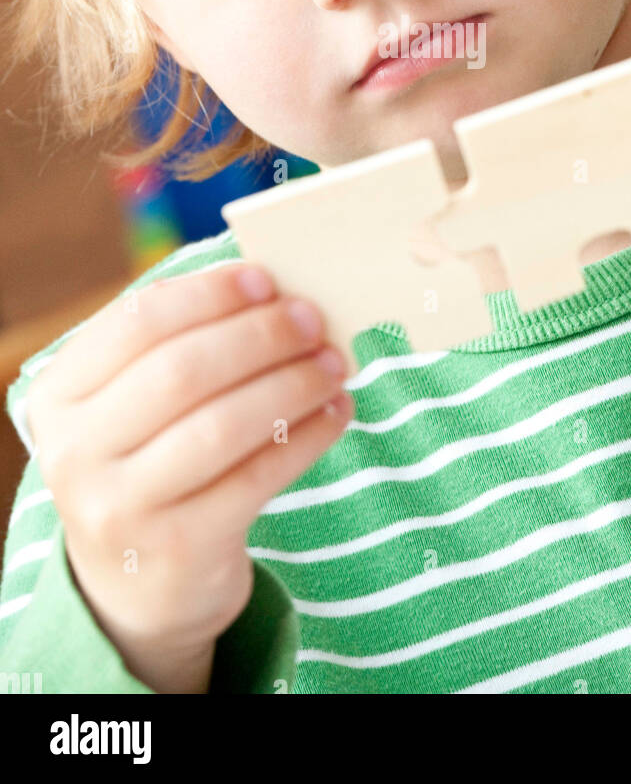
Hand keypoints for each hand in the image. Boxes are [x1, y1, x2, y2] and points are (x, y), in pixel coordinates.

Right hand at [25, 263, 352, 687]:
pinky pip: (257, 477)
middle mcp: (76, 452)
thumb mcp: (135, 406)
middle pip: (183, 371)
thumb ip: (183, 344)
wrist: (137, 585)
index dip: (210, 294)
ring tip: (333, 364)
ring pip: (222, 425)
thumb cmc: (151, 461)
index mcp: (61, 395)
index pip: (139, 321)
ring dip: (292, 385)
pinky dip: (307, 437)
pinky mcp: (177, 549)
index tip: (266, 279)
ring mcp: (121, 507)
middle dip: (260, 336)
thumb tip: (274, 290)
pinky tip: (336, 412)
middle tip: (312, 320)